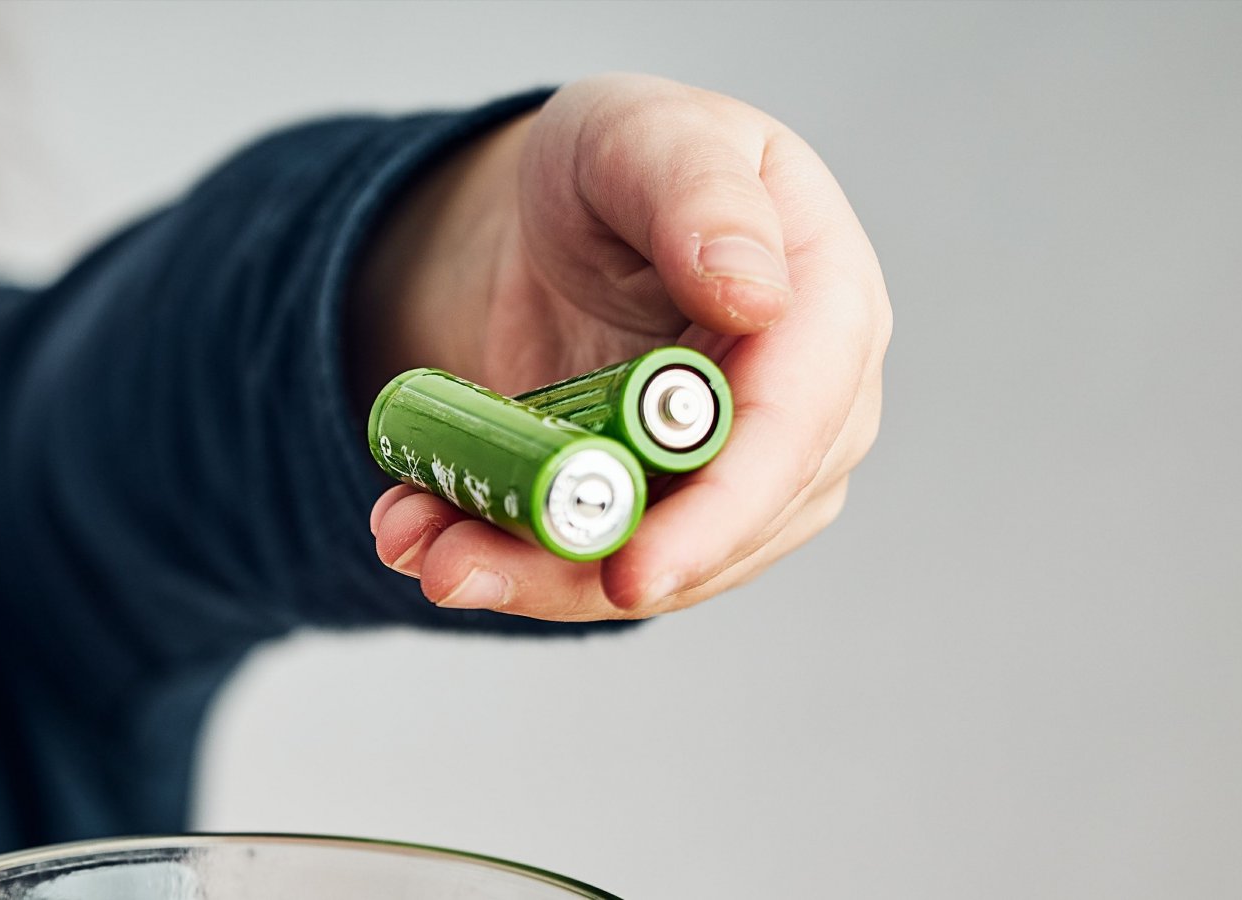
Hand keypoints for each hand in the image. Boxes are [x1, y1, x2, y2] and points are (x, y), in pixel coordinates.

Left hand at [355, 74, 889, 620]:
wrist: (564, 215)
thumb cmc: (623, 158)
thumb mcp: (644, 134)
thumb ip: (699, 198)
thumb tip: (757, 297)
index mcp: (827, 305)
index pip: (793, 432)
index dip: (718, 514)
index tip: (632, 572)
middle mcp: (809, 409)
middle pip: (718, 530)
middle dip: (581, 566)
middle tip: (453, 567)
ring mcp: (744, 474)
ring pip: (649, 566)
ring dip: (522, 572)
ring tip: (414, 544)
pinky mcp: (668, 513)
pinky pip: (593, 559)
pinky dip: (502, 555)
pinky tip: (418, 527)